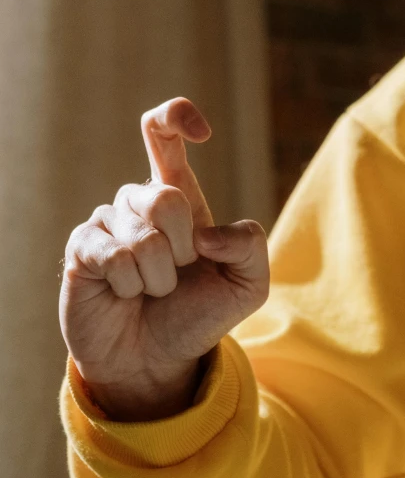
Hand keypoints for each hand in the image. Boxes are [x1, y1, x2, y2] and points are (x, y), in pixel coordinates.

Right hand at [59, 98, 268, 419]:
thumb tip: (205, 233)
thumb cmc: (199, 315)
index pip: (163, 134)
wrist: (157, 360)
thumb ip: (249, 246)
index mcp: (178, 197)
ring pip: (143, 238)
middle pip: (166, 197)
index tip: (202, 132)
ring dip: (158, 278)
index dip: (177, 117)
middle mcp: (138, 203)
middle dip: (183, 248)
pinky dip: (131, 286)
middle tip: (178, 274)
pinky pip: (114, 258)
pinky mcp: (82, 250)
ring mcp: (106, 224)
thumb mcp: (248, 285)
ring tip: (150, 291)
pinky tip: (124, 294)